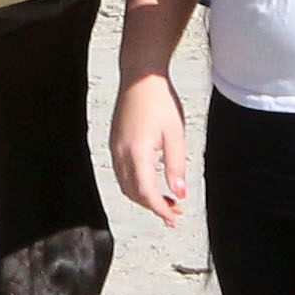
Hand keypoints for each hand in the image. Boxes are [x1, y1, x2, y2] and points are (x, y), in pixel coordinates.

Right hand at [110, 74, 187, 227]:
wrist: (140, 77)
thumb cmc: (159, 100)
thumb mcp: (175, 134)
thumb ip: (176, 166)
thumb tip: (180, 193)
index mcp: (137, 152)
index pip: (146, 192)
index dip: (160, 209)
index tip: (174, 218)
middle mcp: (121, 153)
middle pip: (133, 193)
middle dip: (153, 206)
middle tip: (174, 212)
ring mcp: (115, 147)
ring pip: (125, 184)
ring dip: (144, 197)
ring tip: (166, 200)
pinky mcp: (115, 142)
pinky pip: (121, 172)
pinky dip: (135, 184)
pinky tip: (151, 182)